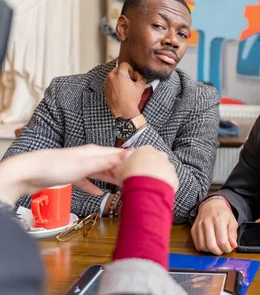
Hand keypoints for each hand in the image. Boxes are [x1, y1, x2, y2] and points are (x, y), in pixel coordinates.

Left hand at [0, 145, 128, 203]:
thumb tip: (129, 154)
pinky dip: (94, 186)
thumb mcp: (87, 165)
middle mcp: (88, 157)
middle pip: (110, 163)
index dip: (131, 159)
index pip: (118, 153)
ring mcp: (79, 166)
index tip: (144, 165)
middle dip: (122, 170)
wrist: (29, 173)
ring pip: (100, 172)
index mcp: (94, 152)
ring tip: (122, 186)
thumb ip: (108, 161)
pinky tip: (99, 193)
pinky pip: (87, 181)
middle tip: (136, 179)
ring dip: (110, 179)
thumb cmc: (56, 166)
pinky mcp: (70, 176)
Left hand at [104, 61, 145, 118]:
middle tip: (129, 81)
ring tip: (125, 87)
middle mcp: (111, 76)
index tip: (132, 76)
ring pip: (114, 75)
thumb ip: (140, 76)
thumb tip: (137, 74)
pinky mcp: (105, 88)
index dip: (131, 69)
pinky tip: (120, 91)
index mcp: (120, 74)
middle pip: (118, 69)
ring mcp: (106, 82)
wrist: (123, 111)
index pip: (125, 64)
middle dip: (124, 73)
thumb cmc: (131, 99)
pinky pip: (110, 81)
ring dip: (119, 78)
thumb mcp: (141, 86)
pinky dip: (115, 83)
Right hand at [114, 146, 178, 191]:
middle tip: (141, 177)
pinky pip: (168, 180)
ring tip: (148, 186)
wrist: (146, 188)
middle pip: (154, 160)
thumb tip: (121, 165)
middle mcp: (159, 155)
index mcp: (146, 149)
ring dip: (156, 176)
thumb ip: (122, 164)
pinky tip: (155, 190)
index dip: (137, 162)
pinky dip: (163, 185)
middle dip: (148, 168)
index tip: (133, 169)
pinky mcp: (174, 177)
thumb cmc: (131, 176)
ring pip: (162, 170)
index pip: (142, 152)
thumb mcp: (119, 168)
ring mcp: (168, 166)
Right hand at [191, 197, 237, 254]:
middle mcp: (207, 223)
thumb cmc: (223, 214)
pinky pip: (197, 245)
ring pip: (203, 247)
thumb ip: (233, 234)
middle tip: (222, 249)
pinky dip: (204, 248)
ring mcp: (199, 226)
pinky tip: (209, 244)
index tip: (229, 247)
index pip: (222, 241)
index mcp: (219, 220)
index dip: (227, 248)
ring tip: (216, 246)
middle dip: (219, 251)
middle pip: (211, 246)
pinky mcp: (193, 229)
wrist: (211, 205)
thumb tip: (233, 245)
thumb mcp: (232, 221)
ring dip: (211, 251)